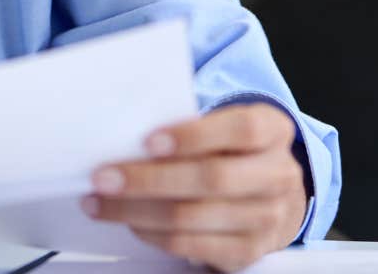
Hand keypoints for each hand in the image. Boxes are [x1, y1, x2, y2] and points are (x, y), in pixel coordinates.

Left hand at [83, 103, 307, 272]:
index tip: (147, 140)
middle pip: (211, 178)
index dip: (194, 135)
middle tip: (103, 177)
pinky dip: (152, 234)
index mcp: (273, 130)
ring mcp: (266, 217)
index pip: (241, 129)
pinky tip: (128, 222)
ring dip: (137, 210)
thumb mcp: (222, 126)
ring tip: (100, 202)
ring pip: (193, 216)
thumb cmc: (230, 151)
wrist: (269, 196)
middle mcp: (277, 175)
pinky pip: (191, 244)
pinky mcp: (248, 251)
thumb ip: (186, 126)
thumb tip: (123, 134)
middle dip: (148, 179)